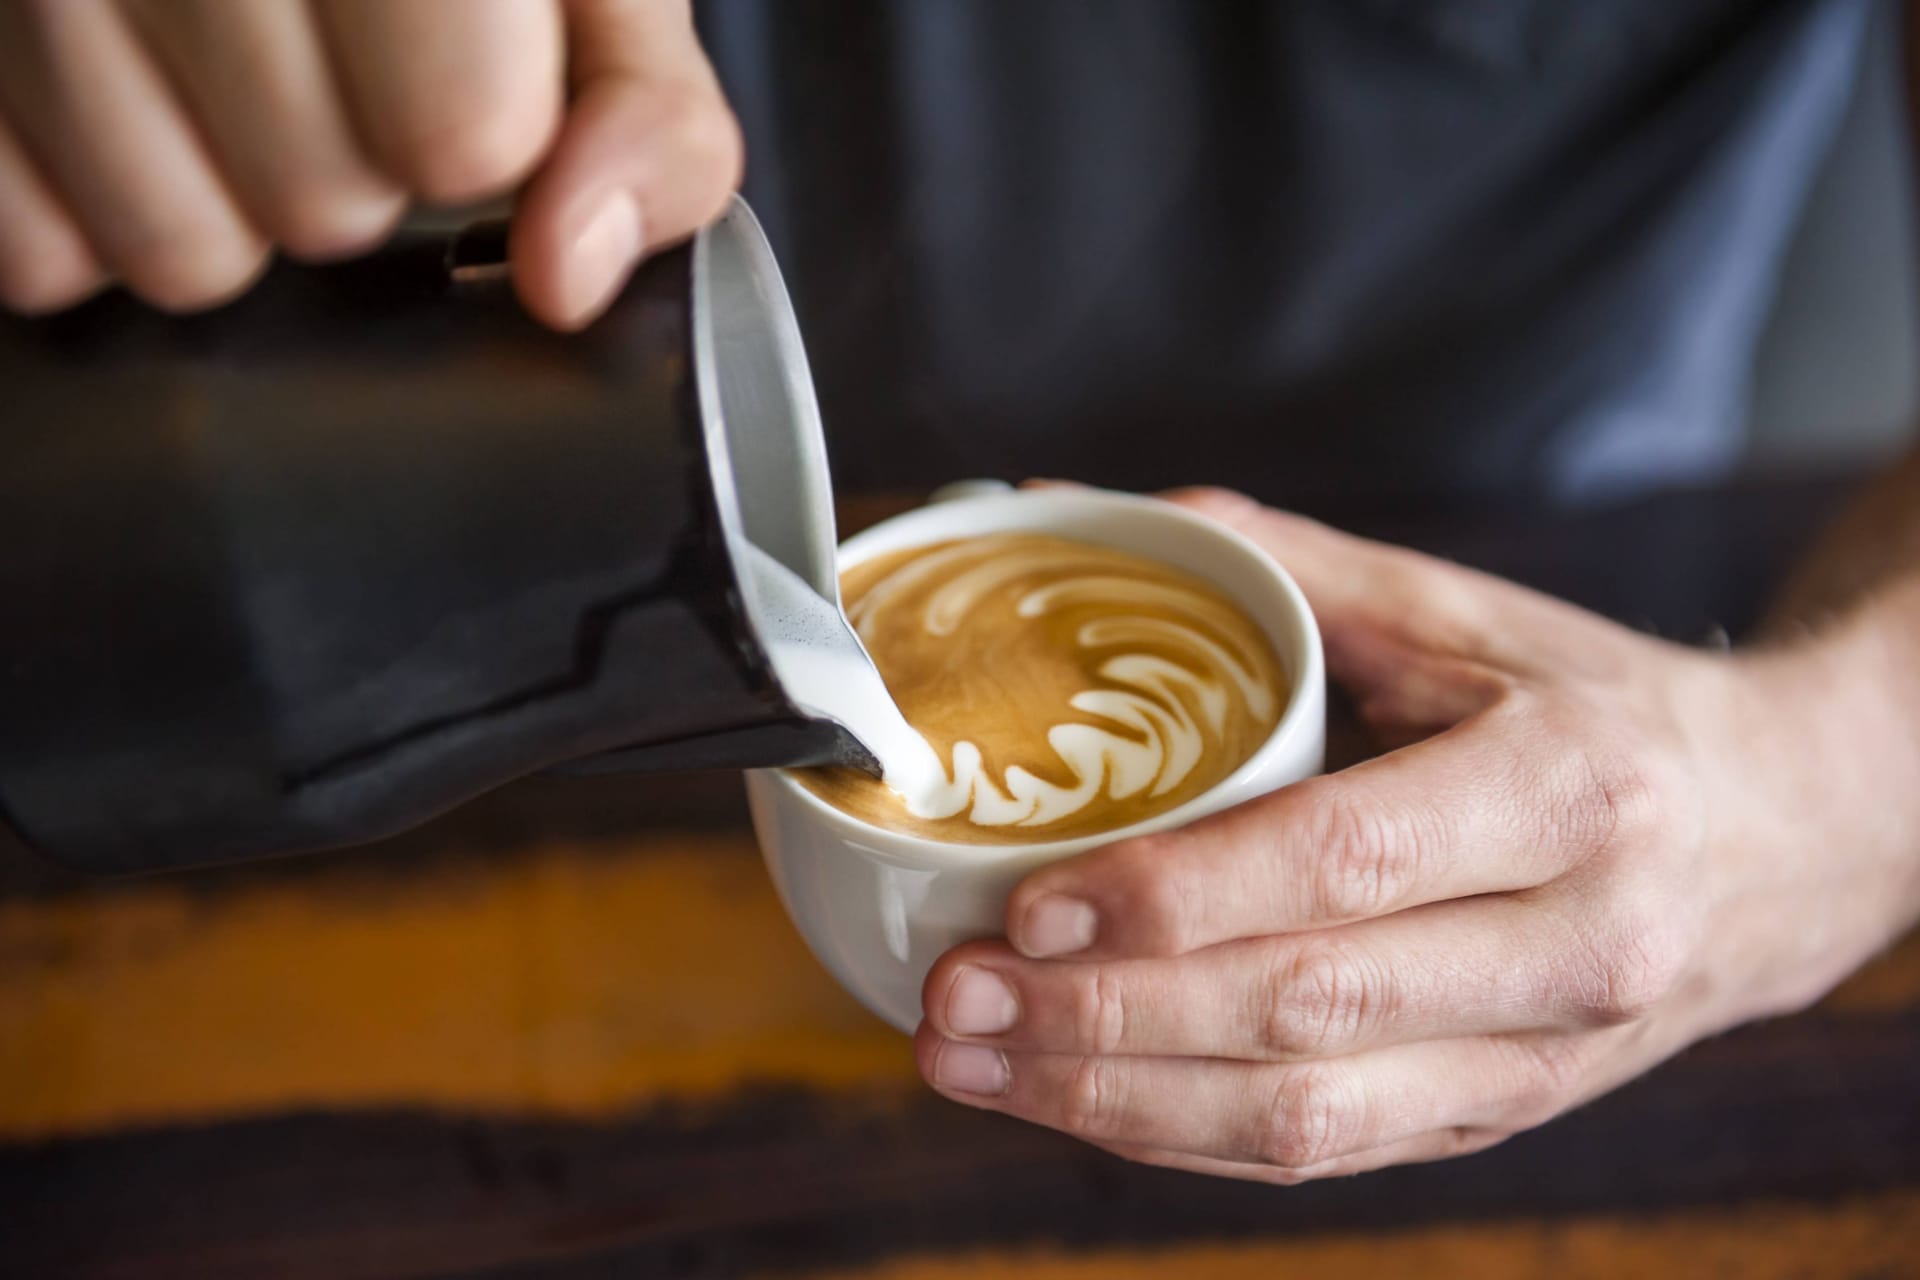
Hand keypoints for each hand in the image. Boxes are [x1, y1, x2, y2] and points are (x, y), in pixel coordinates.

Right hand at [0, 0, 740, 328]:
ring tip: (233, 87)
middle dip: (358, 171)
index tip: (463, 71)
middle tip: (337, 67)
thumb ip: (644, 117)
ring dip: (233, 207)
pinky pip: (42, 256)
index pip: (464, 135)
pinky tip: (135, 106)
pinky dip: (96, 212)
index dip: (483, 134)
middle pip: (324, 208)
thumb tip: (567, 278)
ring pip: (181, 255)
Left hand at [915, 487, 1919, 1181]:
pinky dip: (1185, 1137)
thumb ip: (1289, 566)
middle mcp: (1572, 944)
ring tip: (975, 1067)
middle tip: (955, 999)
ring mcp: (1542, 1055)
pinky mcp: (1504, 1114)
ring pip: (1307, 1119)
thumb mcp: (1474, 619)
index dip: (1175, 896)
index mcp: (1569, 792)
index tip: (1029, 904)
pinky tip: (1077, 1100)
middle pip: (1304, 1012)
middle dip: (1106, 1019)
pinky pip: (1329, 1153)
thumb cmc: (1612, 714)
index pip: (1344, 862)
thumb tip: (1093, 511)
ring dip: (1117, 1103)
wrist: (1794, 837)